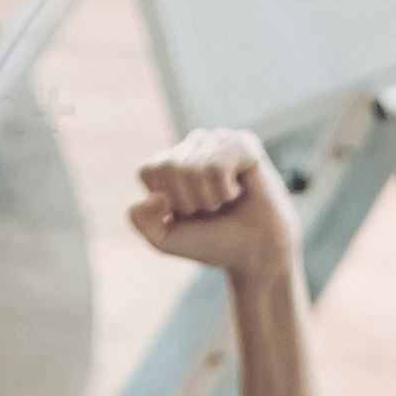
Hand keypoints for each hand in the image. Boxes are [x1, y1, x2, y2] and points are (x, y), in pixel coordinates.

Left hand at [127, 129, 296, 290]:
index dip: (167, 202)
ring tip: (225, 201)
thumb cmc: (212, 241)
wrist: (254, 254)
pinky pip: (216, 166)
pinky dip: (225, 190)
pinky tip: (239, 191)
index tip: (187, 214)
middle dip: (189, 202)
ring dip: (209, 199)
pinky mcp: (241, 143)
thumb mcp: (165, 240)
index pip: (149, 171)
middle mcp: (192, 145)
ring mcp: (217, 141)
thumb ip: (141, 221)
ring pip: (193, 168)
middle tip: (211, 209)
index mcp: (169, 162)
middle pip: (170, 168)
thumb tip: (153, 197)